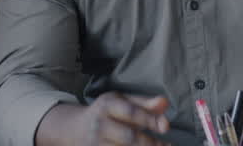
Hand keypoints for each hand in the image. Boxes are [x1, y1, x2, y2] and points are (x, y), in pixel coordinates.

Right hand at [42, 93, 169, 145]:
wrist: (75, 129)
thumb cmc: (106, 113)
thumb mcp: (121, 101)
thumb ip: (144, 103)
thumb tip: (165, 102)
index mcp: (107, 105)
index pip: (130, 112)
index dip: (150, 120)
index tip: (166, 126)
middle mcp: (99, 124)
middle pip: (129, 137)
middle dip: (150, 143)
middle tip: (167, 145)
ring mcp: (95, 143)